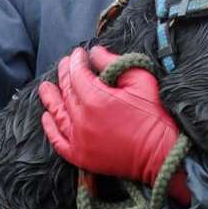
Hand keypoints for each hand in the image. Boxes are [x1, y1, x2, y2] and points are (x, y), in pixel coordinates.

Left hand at [38, 47, 189, 205]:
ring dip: (50, 98)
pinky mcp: (80, 156)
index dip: (76, 60)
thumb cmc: (153, 115)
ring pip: (57, 114)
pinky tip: (47, 117)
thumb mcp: (140, 79)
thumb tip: (94, 52)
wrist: (161, 152)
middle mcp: (81, 119)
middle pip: (66, 91)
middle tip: (65, 63)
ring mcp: (78, 139)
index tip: (79, 52)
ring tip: (45, 87)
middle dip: (65, 74)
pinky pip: (57, 140)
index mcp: (95, 98)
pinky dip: (50, 128)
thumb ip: (114, 62)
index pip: (77, 73)